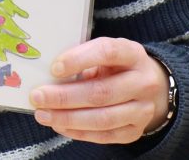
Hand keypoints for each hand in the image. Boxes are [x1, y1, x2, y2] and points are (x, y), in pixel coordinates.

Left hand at [28, 37, 169, 143]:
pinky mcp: (135, 131)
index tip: (54, 68)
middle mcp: (143, 82)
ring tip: (43, 114)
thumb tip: (48, 73)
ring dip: (68, 118)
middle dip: (65, 96)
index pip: (107, 52)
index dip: (79, 60)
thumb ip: (83, 58)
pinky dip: (78, 132)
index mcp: (133, 54)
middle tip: (37, 96)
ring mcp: (142, 110)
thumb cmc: (118, 65)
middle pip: (102, 92)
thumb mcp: (106, 52)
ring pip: (103, 118)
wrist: (151, 86)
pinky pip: (105, 136)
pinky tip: (59, 125)